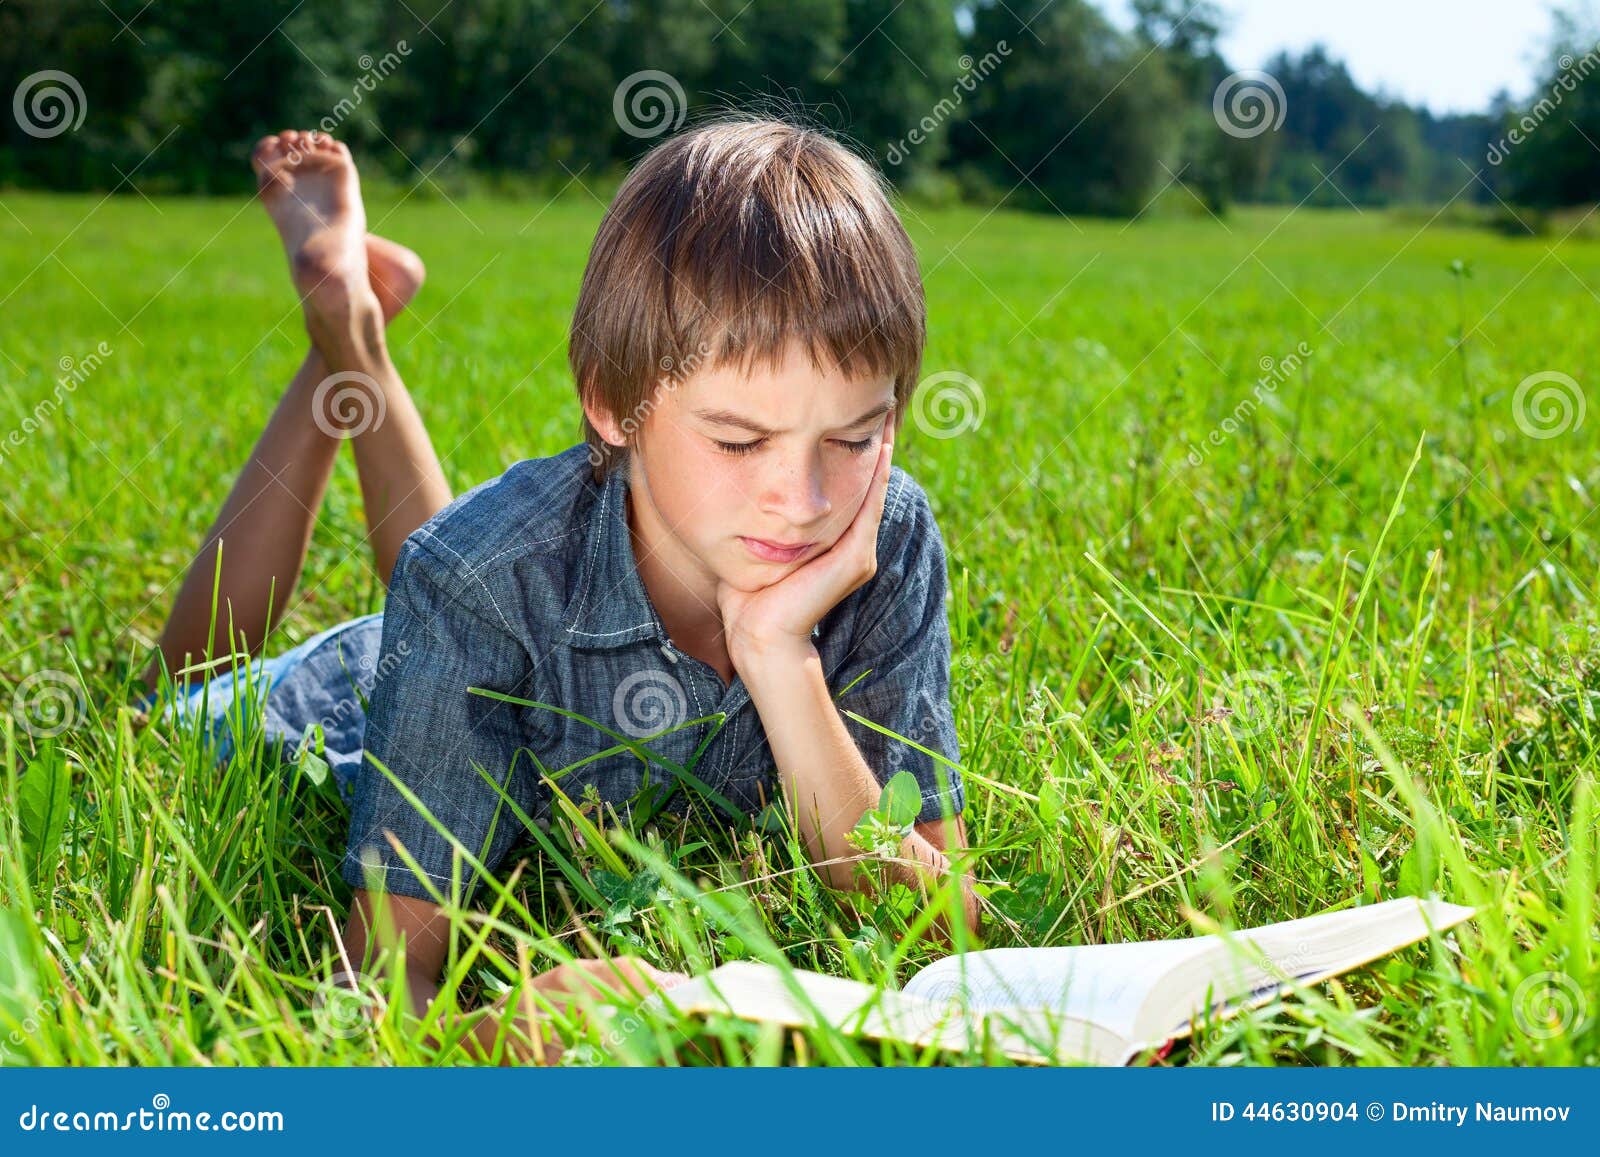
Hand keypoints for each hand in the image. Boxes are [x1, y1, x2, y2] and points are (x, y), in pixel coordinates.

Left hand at [716, 416, 896, 670]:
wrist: (758, 637)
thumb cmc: (747, 597)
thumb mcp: (753, 542)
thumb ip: (756, 516)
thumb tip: (736, 481)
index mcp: (830, 541)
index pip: (842, 483)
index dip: (845, 446)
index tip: (841, 408)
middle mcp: (851, 543)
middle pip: (862, 480)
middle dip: (865, 438)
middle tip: (872, 395)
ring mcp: (858, 551)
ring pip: (871, 488)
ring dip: (879, 449)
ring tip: (882, 408)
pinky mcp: (856, 558)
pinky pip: (869, 505)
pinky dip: (876, 474)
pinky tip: (878, 444)